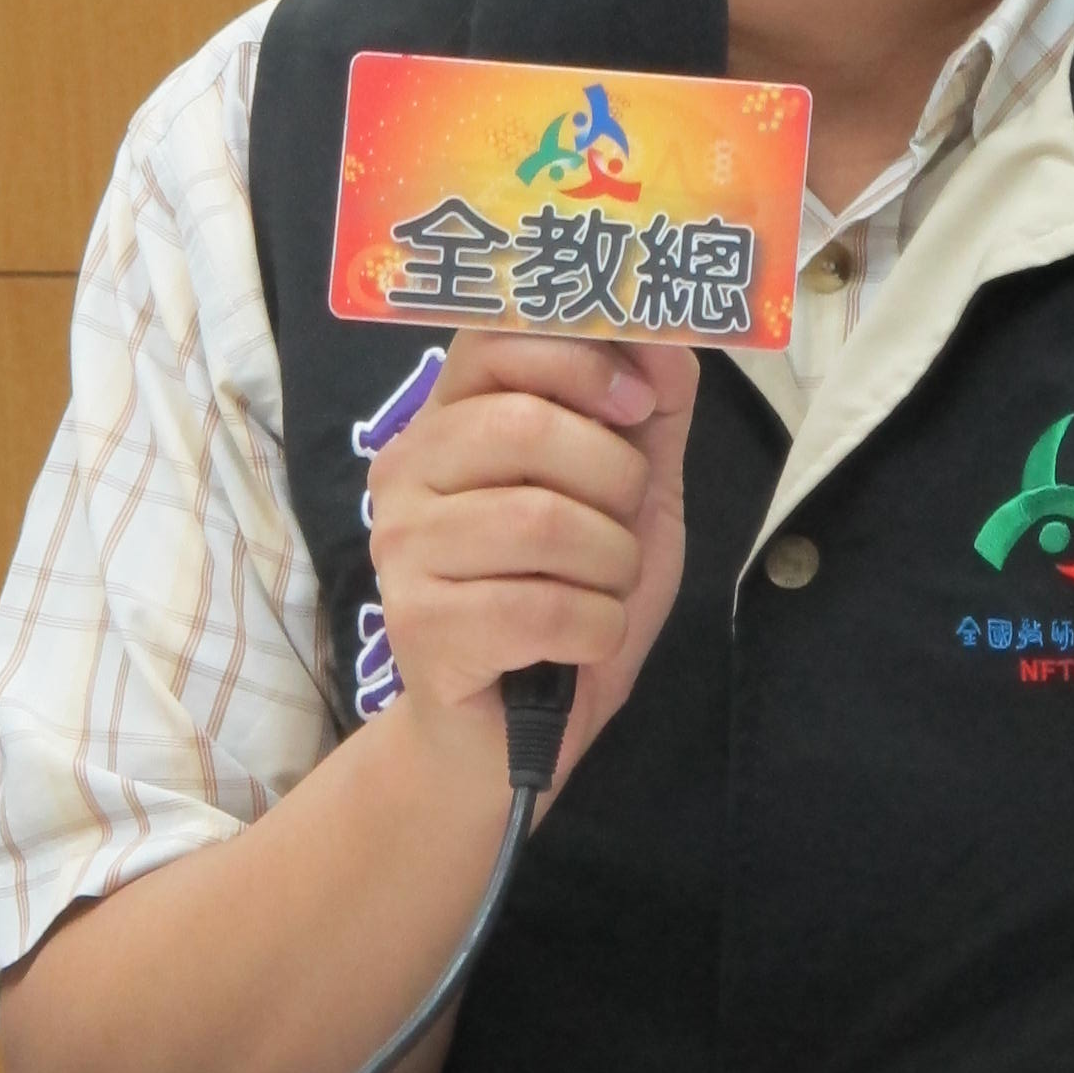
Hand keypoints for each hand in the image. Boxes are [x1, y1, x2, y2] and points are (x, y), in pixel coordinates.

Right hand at [364, 333, 698, 778]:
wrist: (516, 737)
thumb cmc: (571, 598)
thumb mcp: (632, 494)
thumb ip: (651, 412)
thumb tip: (671, 335)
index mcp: (449, 418)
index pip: (496, 339)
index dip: (581, 358)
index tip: (637, 405)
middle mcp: (407, 470)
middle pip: (526, 427)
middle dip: (614, 480)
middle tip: (620, 526)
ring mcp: (402, 548)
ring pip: (542, 521)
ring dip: (610, 564)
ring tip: (600, 590)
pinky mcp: (418, 625)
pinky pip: (542, 607)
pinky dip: (596, 627)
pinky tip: (583, 641)